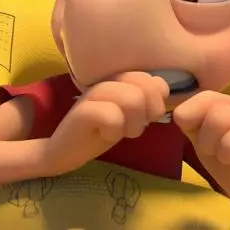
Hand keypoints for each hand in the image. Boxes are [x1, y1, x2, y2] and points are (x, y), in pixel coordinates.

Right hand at [43, 72, 168, 174]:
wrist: (66, 151)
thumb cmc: (103, 130)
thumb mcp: (131, 116)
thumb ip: (147, 100)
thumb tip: (163, 90)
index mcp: (123, 79)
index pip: (155, 81)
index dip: (157, 102)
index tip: (146, 118)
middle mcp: (109, 81)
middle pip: (146, 88)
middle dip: (147, 114)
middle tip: (133, 128)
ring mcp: (94, 93)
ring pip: (132, 99)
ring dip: (132, 124)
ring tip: (120, 132)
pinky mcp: (82, 110)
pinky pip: (112, 116)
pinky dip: (113, 131)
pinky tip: (104, 135)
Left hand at [174, 91, 229, 229]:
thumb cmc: (219, 157)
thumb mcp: (198, 135)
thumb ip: (188, 120)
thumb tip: (177, 112)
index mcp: (225, 102)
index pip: (203, 96)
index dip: (193, 116)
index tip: (197, 135)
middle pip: (211, 108)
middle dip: (203, 134)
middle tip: (210, 149)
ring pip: (221, 120)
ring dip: (212, 144)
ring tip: (220, 154)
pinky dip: (225, 154)